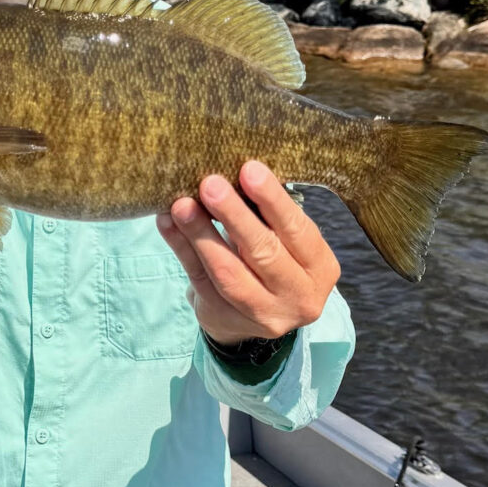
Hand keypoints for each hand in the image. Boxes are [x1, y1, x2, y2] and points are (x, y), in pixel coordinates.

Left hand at [156, 160, 340, 345]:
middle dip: (234, 216)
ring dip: (201, 233)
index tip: (248, 170)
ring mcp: (262, 314)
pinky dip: (181, 247)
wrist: (251, 318)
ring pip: (228, 272)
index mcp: (319, 267)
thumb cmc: (271, 258)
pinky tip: (167, 222)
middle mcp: (299, 296)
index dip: (272, 200)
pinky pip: (200, 278)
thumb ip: (265, 213)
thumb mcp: (283, 239)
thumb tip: (229, 168)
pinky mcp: (225, 317)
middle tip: (210, 184)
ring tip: (181, 205)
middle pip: (264, 253)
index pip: (298, 230)